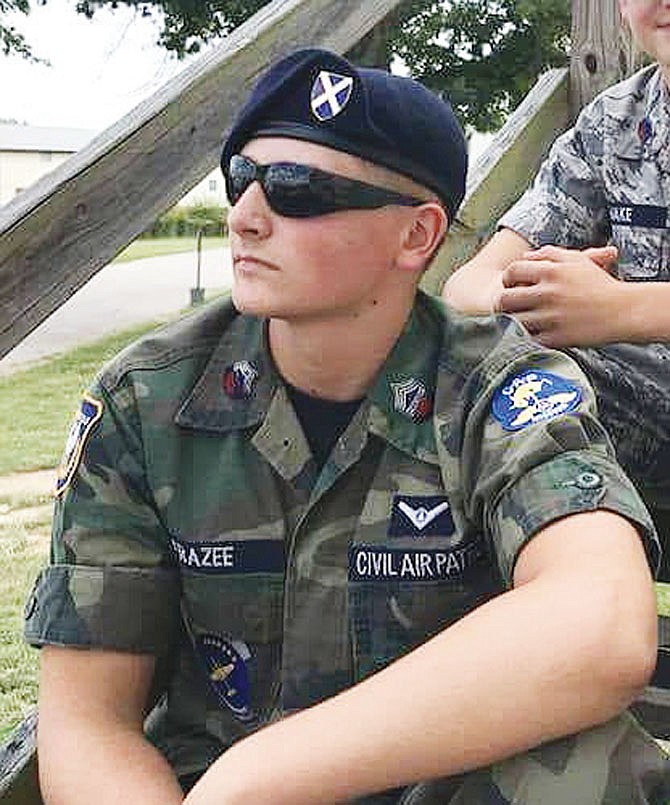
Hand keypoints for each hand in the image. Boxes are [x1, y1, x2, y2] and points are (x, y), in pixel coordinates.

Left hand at [493, 245, 624, 346]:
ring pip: (514, 321)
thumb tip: (523, 257)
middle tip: (508, 306)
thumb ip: (548, 254)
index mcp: (551, 271)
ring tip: (520, 319)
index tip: (511, 285)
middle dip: (503, 302)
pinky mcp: (555, 338)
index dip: (507, 278)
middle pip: (505, 299)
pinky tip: (534, 332)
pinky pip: (529, 339)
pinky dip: (528, 336)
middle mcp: (548, 293)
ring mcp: (550, 317)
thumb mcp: (575, 260)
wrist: (623, 310)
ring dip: (514, 321)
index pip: (511, 272)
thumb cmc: (599, 284)